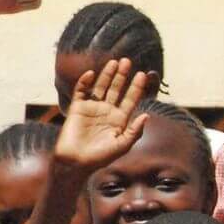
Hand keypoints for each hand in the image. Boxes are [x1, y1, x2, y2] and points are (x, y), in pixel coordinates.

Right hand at [54, 58, 155, 172]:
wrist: (76, 161)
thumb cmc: (100, 157)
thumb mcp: (122, 145)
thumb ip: (135, 131)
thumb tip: (148, 115)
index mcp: (120, 119)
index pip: (130, 99)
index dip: (136, 87)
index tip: (142, 74)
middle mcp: (107, 111)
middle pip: (116, 89)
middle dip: (122, 76)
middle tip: (127, 61)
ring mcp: (91, 109)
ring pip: (100, 87)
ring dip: (107, 75)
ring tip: (114, 62)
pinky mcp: (77, 108)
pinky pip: (81, 92)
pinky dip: (84, 82)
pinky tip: (91, 74)